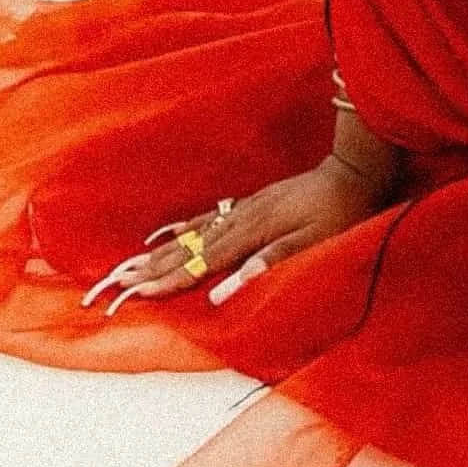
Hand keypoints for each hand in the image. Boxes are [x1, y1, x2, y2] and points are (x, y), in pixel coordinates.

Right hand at [81, 156, 388, 315]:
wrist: (356, 170)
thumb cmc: (341, 212)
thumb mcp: (313, 242)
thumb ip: (269, 263)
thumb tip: (224, 291)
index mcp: (252, 233)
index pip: (201, 264)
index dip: (167, 282)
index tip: (135, 296)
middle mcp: (239, 220)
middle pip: (186, 250)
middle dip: (148, 269)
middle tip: (111, 285)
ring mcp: (242, 210)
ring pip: (191, 235)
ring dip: (158, 253)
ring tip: (126, 266)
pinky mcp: (251, 204)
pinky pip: (206, 218)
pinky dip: (182, 229)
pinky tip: (166, 234)